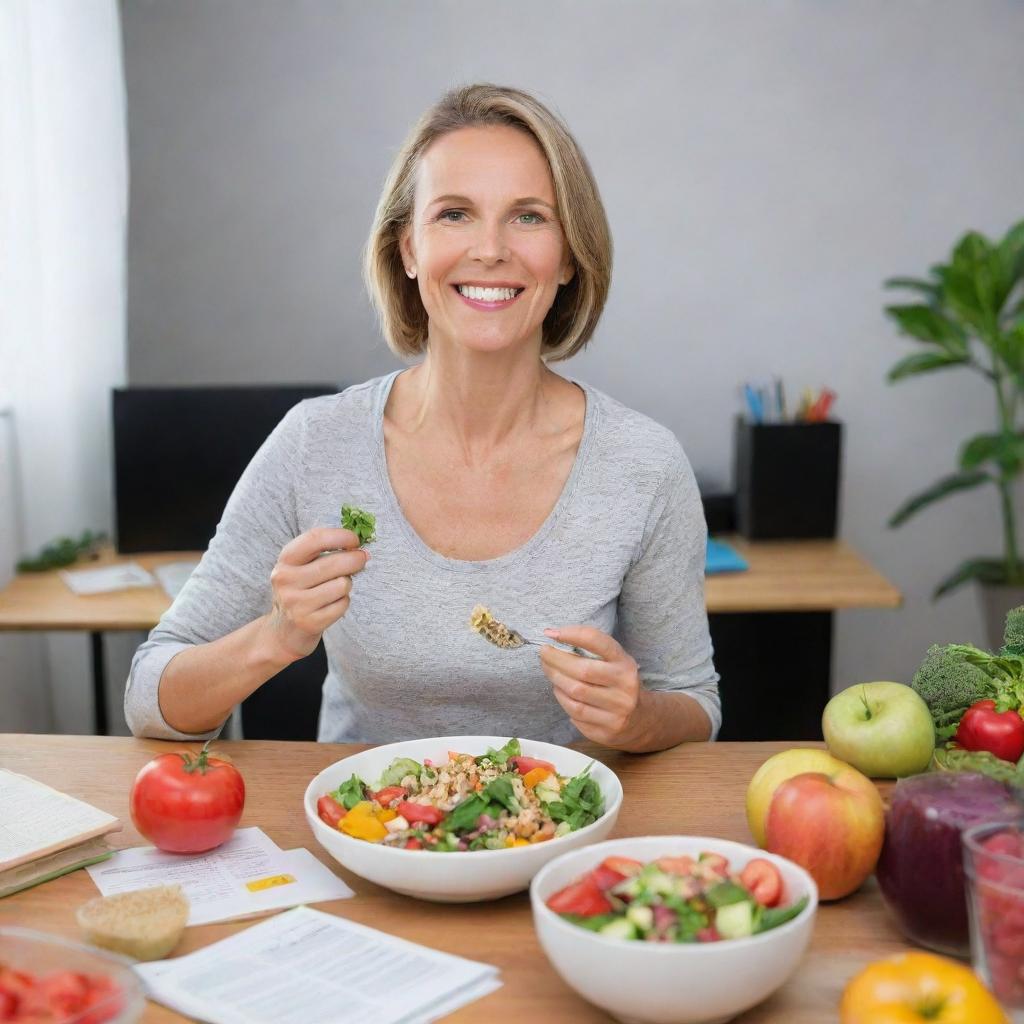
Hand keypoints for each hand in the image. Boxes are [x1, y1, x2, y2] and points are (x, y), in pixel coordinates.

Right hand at [265, 527, 368, 661]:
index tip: (355, 540)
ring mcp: (296, 603)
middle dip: (355, 559)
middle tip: (362, 559)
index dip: (341, 536)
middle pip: (335, 563)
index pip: (315, 538)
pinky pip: (343, 604)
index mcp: (286, 560)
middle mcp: (286, 580)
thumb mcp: (302, 566)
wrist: (285, 630)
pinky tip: (331, 604)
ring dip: (346, 584)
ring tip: (335, 588)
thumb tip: (361, 550)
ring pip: (342, 584)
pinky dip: (343, 602)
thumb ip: (325, 552)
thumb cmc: (302, 590)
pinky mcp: (309, 622)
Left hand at [539, 626, 641, 746]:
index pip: (598, 642)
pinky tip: (561, 692)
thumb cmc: (616, 682)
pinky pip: (576, 714)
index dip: (573, 634)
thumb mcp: (613, 662)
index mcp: (625, 663)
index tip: (552, 633)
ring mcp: (618, 710)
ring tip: (550, 672)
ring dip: (556, 681)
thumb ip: (590, 650)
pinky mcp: (608, 730)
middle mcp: (625, 686)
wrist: (638, 718)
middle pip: (582, 670)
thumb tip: (553, 636)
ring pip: (575, 694)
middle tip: (544, 653)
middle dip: (556, 660)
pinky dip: (563, 700)